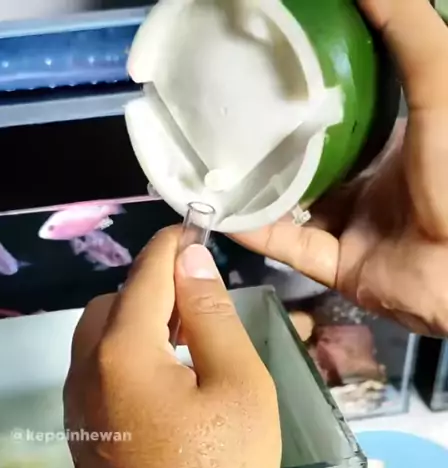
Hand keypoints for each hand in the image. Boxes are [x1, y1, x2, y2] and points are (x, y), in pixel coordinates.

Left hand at [64, 228, 280, 467]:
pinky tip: (164, 387)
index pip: (147, 271)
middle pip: (114, 301)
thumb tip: (191, 260)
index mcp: (123, 349)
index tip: (201, 233)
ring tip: (187, 347)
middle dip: (154, 288)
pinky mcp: (81, 434)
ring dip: (138, 325)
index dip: (175, 244)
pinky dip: (125, 359)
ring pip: (98, 338)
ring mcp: (76, 405)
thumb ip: (212, 315)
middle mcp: (85, 369)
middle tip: (202, 307)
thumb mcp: (239, 387)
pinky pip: (95, 374)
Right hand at [237, 0, 447, 335]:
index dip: (305, 94)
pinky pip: (290, 248)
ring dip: (255, 188)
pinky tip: (223, 210)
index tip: (268, 68)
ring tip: (212, 162)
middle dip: (271, 141)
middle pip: (310, 160)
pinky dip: (257, 233)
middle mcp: (370, 185)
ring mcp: (354, 228)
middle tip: (229, 115)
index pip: (341, 114)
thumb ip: (404, 29)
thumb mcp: (436, 81)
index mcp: (393, 144)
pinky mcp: (339, 267)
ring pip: (293, 206)